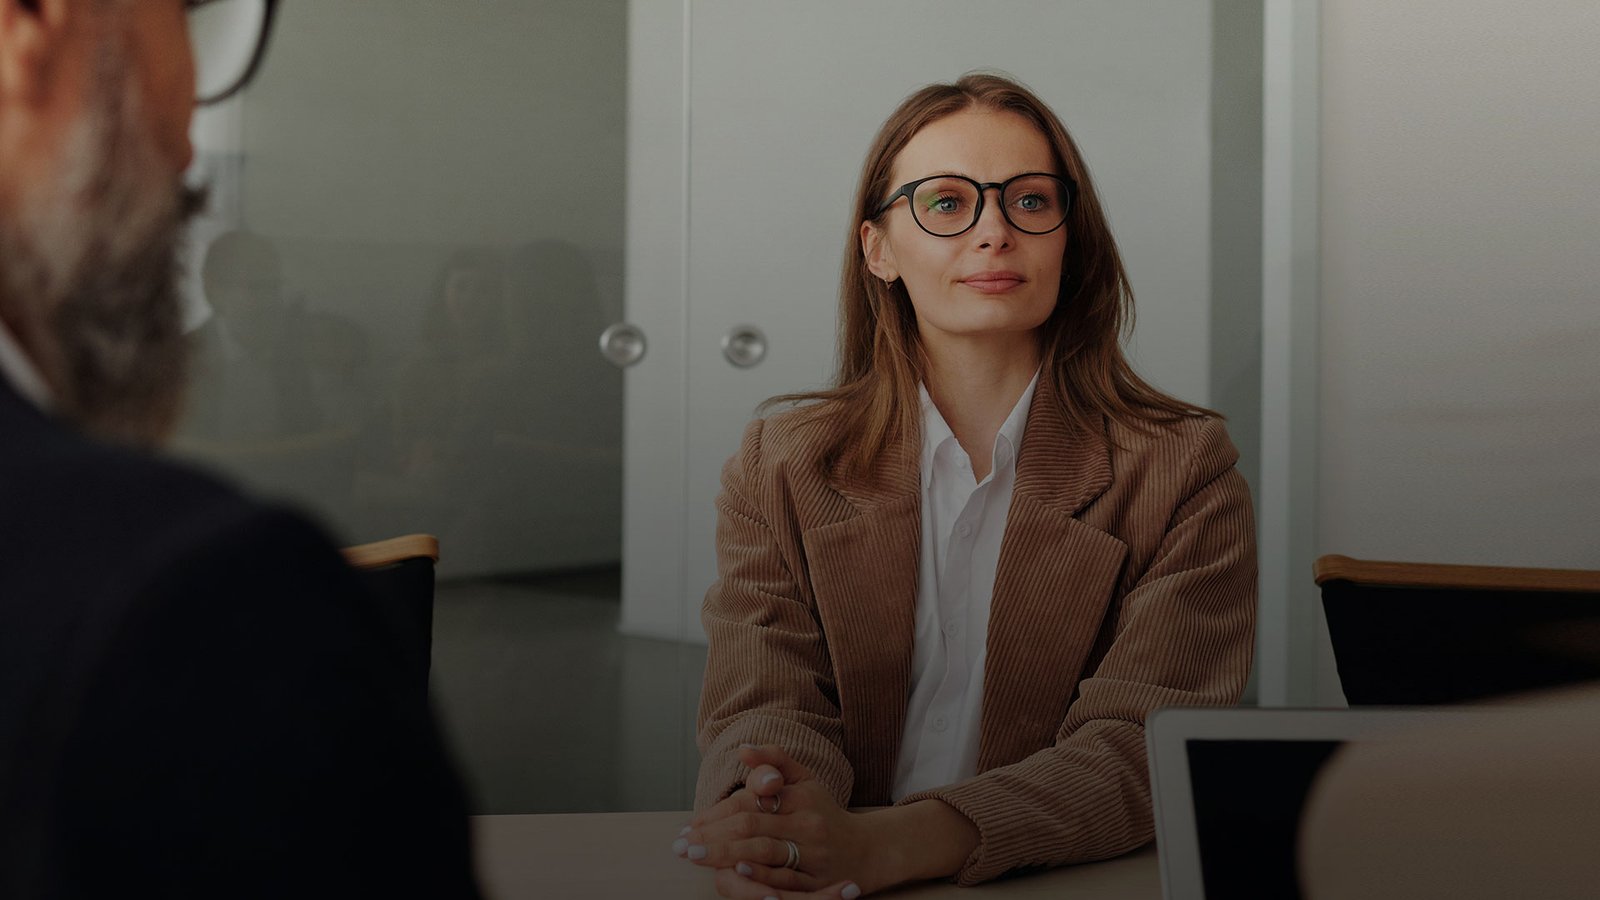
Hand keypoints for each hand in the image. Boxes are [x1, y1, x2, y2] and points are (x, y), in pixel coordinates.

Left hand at [674, 745, 870, 897]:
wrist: (867, 850)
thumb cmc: (825, 812)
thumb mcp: (805, 779)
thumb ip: (775, 759)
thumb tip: (742, 749)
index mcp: (800, 796)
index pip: (750, 801)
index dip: (716, 813)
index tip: (690, 825)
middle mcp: (807, 822)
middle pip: (751, 826)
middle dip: (712, 836)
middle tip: (682, 846)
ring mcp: (813, 853)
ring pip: (764, 851)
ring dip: (726, 854)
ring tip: (697, 856)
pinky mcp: (817, 881)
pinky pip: (784, 878)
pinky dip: (758, 875)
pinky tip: (735, 871)